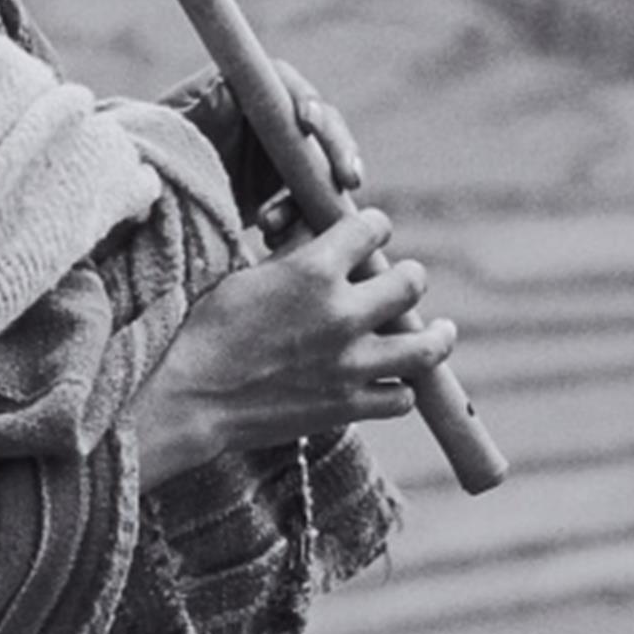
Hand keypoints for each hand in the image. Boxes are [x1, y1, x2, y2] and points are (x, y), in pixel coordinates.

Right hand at [126, 206, 453, 489]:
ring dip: (438, 337)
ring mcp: (350, 364)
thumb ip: (294, 255)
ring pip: (427, 347)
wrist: (191, 399)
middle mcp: (342, 313)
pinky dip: (401, 389)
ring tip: (442, 332)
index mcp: (313, 270)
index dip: (372, 226)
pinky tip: (394, 381)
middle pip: (412, 281)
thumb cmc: (208, 331)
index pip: (372, 227)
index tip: (370, 233)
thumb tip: (318, 233)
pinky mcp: (347, 406)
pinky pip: (401, 398)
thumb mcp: (248, 276)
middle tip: (404, 282)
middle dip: (408, 277)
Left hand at [172, 62, 368, 235]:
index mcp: (244, 90)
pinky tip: (276, 235)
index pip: (286, 86)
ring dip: (321, 192)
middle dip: (338, 150)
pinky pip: (310, 199)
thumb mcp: (171, 134)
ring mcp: (282, 152)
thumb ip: (198, 114)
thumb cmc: (156, 154)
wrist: (153, 199)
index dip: (304, 99)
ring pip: (322, 166)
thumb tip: (225, 88)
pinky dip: (304, 217)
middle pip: (320, 125)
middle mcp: (271, 117)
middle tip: (349, 180)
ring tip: (286, 223)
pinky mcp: (286, 185)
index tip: (307, 121)